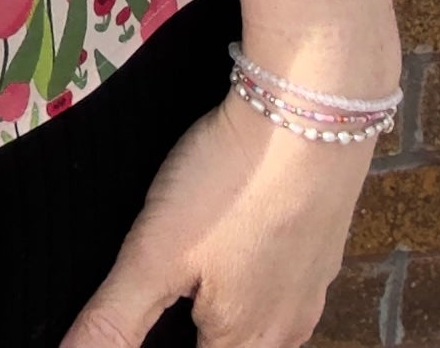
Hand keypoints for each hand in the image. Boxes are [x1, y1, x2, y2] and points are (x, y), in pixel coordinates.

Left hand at [59, 92, 372, 347]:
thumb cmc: (228, 186)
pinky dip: (256, 272)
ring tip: (195, 281)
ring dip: (230, 310)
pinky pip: (284, 279)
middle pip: (235, 346)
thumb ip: (114, 318)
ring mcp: (313, 285)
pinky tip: (239, 241)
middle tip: (168, 293)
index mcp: (243, 341)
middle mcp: (286, 328)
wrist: (313, 115)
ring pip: (266, 322)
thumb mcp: (155, 252)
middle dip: (201, 329)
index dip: (161, 343)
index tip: (149, 314)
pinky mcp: (325, 242)